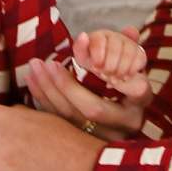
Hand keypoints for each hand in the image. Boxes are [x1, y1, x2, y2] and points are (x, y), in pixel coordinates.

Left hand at [28, 26, 152, 138]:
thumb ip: (129, 46)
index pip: (133, 92)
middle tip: (48, 63)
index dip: (113, 79)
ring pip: (73, 118)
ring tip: (35, 67)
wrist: (119, 117)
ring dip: (49, 91)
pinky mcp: (83, 141)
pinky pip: (59, 122)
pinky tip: (32, 80)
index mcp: (139, 103)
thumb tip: (129, 30)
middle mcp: (126, 123)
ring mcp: (105, 136)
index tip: (78, 62)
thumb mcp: (130, 63)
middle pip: (94, 108)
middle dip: (67, 85)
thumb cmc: (125, 79)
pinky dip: (43, 101)